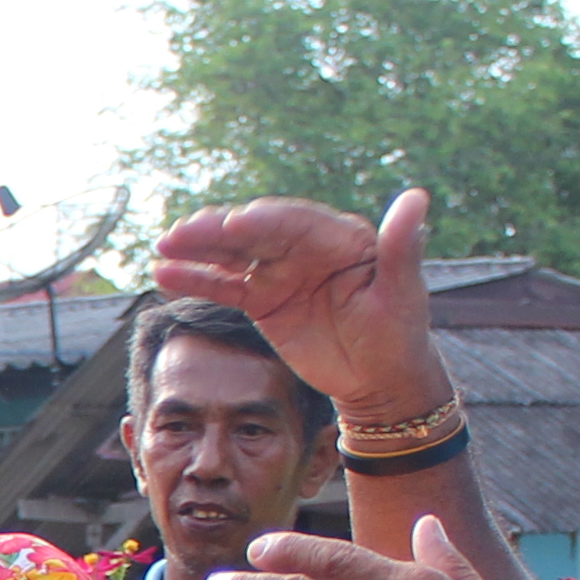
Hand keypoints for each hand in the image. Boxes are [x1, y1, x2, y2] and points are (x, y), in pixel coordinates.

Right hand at [147, 188, 456, 426]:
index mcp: (342, 239)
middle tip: (181, 233)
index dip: (264, 222)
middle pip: (256, 233)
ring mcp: (281, 272)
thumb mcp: (404, 293)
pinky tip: (163, 274)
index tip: (234, 224)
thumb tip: (416, 197)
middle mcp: (306, 248)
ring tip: (162, 248)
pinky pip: (225, 286)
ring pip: (233, 255)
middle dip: (217, 232)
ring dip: (197, 250)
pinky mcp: (264, 299)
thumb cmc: (399, 336)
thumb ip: (402, 246)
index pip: (297, 223)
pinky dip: (196, 280)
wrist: (380, 381)